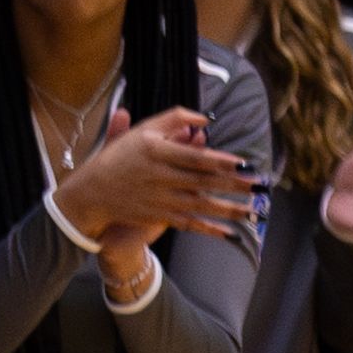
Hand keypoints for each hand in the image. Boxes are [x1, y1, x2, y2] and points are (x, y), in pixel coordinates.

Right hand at [53, 103, 256, 247]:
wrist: (92, 192)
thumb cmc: (120, 156)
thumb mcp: (142, 130)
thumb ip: (173, 119)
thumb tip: (204, 119)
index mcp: (156, 152)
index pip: (194, 157)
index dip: (220, 161)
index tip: (243, 163)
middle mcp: (159, 177)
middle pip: (203, 182)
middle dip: (233, 185)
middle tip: (260, 186)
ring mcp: (160, 200)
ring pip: (200, 205)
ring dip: (228, 209)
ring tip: (253, 210)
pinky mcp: (159, 216)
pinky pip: (189, 224)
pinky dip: (209, 229)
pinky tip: (229, 233)